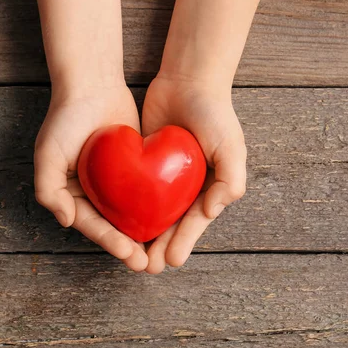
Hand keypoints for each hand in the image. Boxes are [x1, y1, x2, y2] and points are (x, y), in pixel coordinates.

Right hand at [34, 85, 148, 270]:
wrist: (92, 82)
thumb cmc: (66, 118)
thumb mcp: (47, 154)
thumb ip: (48, 189)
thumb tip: (67, 221)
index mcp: (72, 193)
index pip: (91, 224)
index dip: (109, 242)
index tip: (129, 255)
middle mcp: (93, 190)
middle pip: (112, 224)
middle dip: (129, 246)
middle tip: (147, 264)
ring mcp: (114, 179)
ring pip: (131, 212)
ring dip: (144, 233)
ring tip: (160, 251)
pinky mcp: (134, 166)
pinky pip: (145, 190)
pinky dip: (155, 206)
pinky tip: (171, 220)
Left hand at [141, 77, 246, 272]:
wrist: (188, 80)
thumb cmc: (214, 112)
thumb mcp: (230, 145)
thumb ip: (230, 179)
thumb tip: (213, 211)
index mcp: (210, 187)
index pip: (195, 221)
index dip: (183, 242)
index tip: (169, 260)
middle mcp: (188, 186)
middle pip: (172, 223)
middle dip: (161, 246)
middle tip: (146, 266)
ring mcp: (166, 176)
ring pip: (152, 212)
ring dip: (143, 233)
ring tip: (131, 253)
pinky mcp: (145, 164)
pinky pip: (136, 189)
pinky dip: (129, 206)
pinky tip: (117, 221)